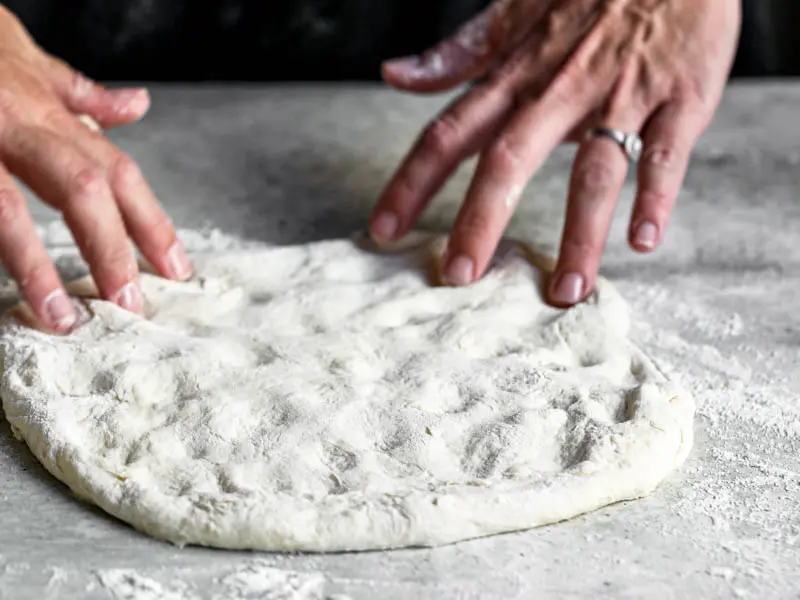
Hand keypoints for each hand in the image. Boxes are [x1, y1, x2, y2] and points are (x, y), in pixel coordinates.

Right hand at [0, 6, 191, 331]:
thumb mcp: (32, 63)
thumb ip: (81, 96)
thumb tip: (138, 105)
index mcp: (47, 114)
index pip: (118, 172)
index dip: (151, 222)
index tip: (177, 268)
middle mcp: (16, 126)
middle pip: (79, 190)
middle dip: (109, 250)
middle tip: (131, 303)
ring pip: (6, 207)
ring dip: (35, 265)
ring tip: (59, 315)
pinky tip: (10, 291)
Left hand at [370, 0, 739, 304]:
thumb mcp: (515, 10)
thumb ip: (459, 53)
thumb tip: (394, 75)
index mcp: (515, 75)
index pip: (448, 133)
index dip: (411, 183)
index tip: (383, 230)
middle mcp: (558, 90)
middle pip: (509, 161)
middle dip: (480, 221)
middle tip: (459, 276)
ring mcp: (620, 96)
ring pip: (592, 172)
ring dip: (578, 234)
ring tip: (565, 291)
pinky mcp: (679, 99)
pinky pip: (665, 154)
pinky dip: (655, 197)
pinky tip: (643, 242)